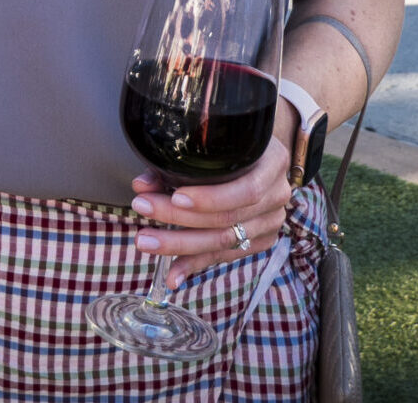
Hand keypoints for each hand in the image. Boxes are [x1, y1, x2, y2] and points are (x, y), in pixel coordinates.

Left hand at [128, 132, 293, 288]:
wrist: (260, 155)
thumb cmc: (229, 145)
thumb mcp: (212, 144)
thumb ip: (177, 164)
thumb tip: (141, 185)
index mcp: (272, 163)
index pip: (245, 189)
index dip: (210, 198)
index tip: (175, 197)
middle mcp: (276, 196)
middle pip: (227, 218)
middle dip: (179, 218)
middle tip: (143, 210)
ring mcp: (271, 222)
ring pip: (224, 241)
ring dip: (180, 244)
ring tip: (147, 242)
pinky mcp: (260, 242)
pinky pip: (225, 255)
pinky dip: (195, 263)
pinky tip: (173, 274)